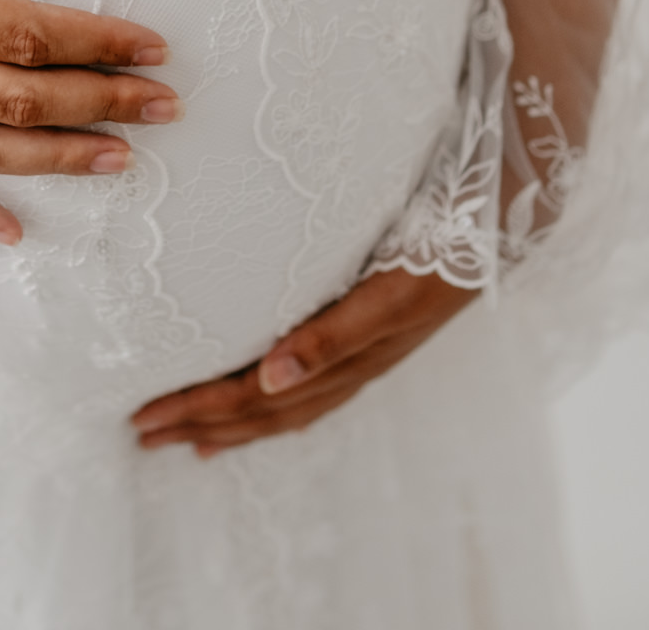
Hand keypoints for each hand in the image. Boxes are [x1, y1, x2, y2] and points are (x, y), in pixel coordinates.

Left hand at [130, 269, 476, 455]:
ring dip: (234, 424)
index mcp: (353, 348)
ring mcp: (371, 351)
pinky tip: (255, 407)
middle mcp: (359, 357)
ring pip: (292, 405)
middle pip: (271, 408)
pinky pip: (318, 388)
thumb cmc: (449, 237)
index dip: (205, 409)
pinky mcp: (378, 337)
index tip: (148, 417)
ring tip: (183, 438)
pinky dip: (277, 406)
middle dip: (205, 422)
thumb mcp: (395, 287)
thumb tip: (273, 381)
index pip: (264, 394)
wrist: (507, 210)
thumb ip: (336, 336)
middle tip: (141, 432)